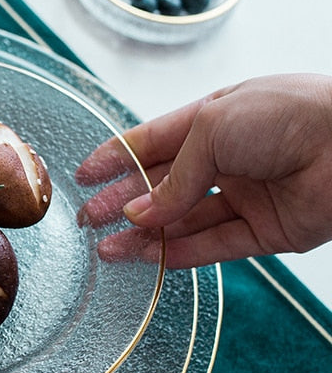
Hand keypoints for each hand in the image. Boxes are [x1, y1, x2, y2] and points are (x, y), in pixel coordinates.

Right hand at [76, 73, 331, 267]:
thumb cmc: (288, 114)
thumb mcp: (211, 129)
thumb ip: (174, 177)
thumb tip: (139, 213)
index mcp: (212, 121)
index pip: (151, 143)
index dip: (115, 158)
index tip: (83, 176)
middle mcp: (227, 159)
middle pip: (162, 186)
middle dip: (122, 202)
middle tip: (89, 219)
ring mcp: (246, 196)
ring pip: (183, 221)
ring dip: (144, 235)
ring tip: (108, 248)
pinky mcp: (266, 231)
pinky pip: (214, 245)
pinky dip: (179, 253)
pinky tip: (148, 257)